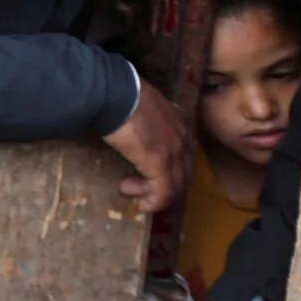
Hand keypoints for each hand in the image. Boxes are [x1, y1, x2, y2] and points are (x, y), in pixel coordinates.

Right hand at [103, 78, 192, 213]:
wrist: (114, 95)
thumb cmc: (121, 95)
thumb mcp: (142, 105)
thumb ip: (146, 116)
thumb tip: (130, 120)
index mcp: (180, 123)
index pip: (185, 153)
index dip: (170, 168)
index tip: (147, 170)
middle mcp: (184, 139)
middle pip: (185, 173)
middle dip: (165, 184)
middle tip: (140, 185)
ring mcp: (175, 152)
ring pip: (176, 185)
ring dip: (155, 194)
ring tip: (130, 190)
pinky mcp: (161, 164)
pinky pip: (164, 192)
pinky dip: (154, 202)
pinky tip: (141, 205)